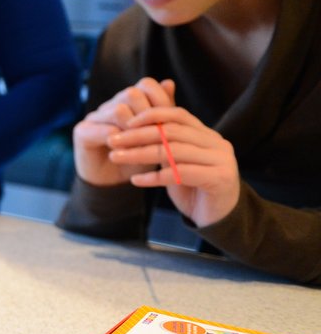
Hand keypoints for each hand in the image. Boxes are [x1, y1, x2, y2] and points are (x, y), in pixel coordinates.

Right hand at [72, 77, 175, 186]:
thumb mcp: (156, 137)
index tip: (169, 123)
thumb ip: (163, 112)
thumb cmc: (138, 159)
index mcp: (130, 103)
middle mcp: (111, 105)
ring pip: (118, 110)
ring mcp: (95, 117)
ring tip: (139, 147)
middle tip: (154, 137)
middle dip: (149, 116)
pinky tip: (123, 153)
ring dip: (133, 130)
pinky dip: (117, 141)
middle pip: (133, 93)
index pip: (147, 85)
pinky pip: (101, 129)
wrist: (114, 184)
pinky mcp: (82, 131)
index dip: (161, 101)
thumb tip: (169, 83)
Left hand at [110, 106, 240, 226]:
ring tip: (116, 157)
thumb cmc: (194, 189)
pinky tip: (135, 180)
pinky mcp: (219, 178)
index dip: (152, 115)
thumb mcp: (177, 162)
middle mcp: (217, 144)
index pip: (178, 115)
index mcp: (207, 135)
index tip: (126, 123)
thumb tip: (133, 128)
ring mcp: (221, 160)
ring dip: (140, 154)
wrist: (218, 218)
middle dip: (138, 135)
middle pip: (172, 132)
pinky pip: (180, 174)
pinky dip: (153, 177)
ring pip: (173, 151)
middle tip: (112, 141)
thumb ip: (165, 145)